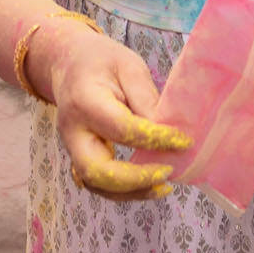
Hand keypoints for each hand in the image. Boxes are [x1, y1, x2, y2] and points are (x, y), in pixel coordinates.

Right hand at [28, 18, 189, 201]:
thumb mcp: (128, 66)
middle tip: (168, 171)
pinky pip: (98, 183)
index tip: (184, 141)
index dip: (156, 139)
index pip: (122, 129)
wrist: (69, 63)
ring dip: (131, 192)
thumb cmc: (101, 61)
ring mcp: (72, 147)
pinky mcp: (79, 157)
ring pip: (95, 184)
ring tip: (163, 186)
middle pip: (96, 170)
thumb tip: (167, 132)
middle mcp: (72, 130)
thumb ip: (146, 98)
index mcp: (84, 100)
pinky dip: (123, 191)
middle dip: (135, 179)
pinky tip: (148, 185)